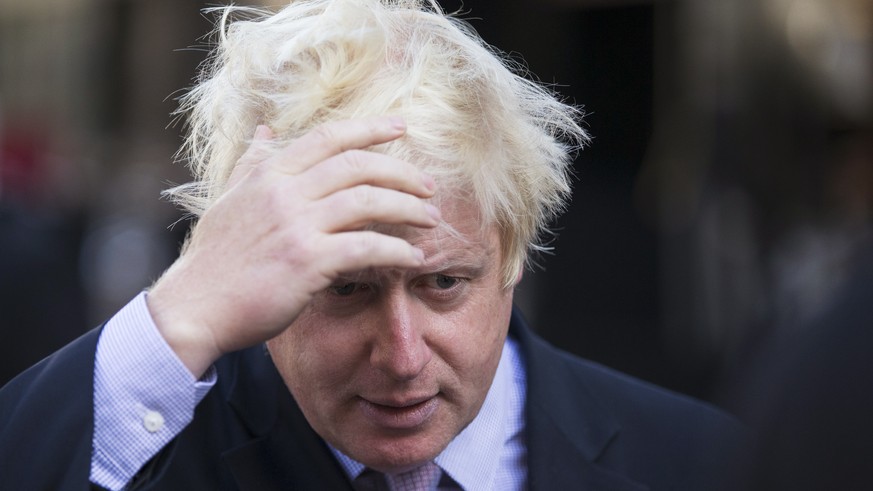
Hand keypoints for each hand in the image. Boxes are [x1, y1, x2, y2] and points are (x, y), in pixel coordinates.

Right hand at [147, 117, 438, 376]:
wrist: (195, 307)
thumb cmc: (215, 260)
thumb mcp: (229, 200)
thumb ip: (251, 165)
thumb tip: (263, 132)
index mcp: (268, 174)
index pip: (328, 138)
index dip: (369, 129)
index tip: (401, 128)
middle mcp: (284, 192)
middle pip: (357, 166)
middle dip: (401, 173)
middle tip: (429, 187)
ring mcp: (296, 225)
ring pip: (368, 202)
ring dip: (408, 208)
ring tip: (431, 219)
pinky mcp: (307, 262)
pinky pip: (366, 248)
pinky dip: (396, 251)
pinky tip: (413, 258)